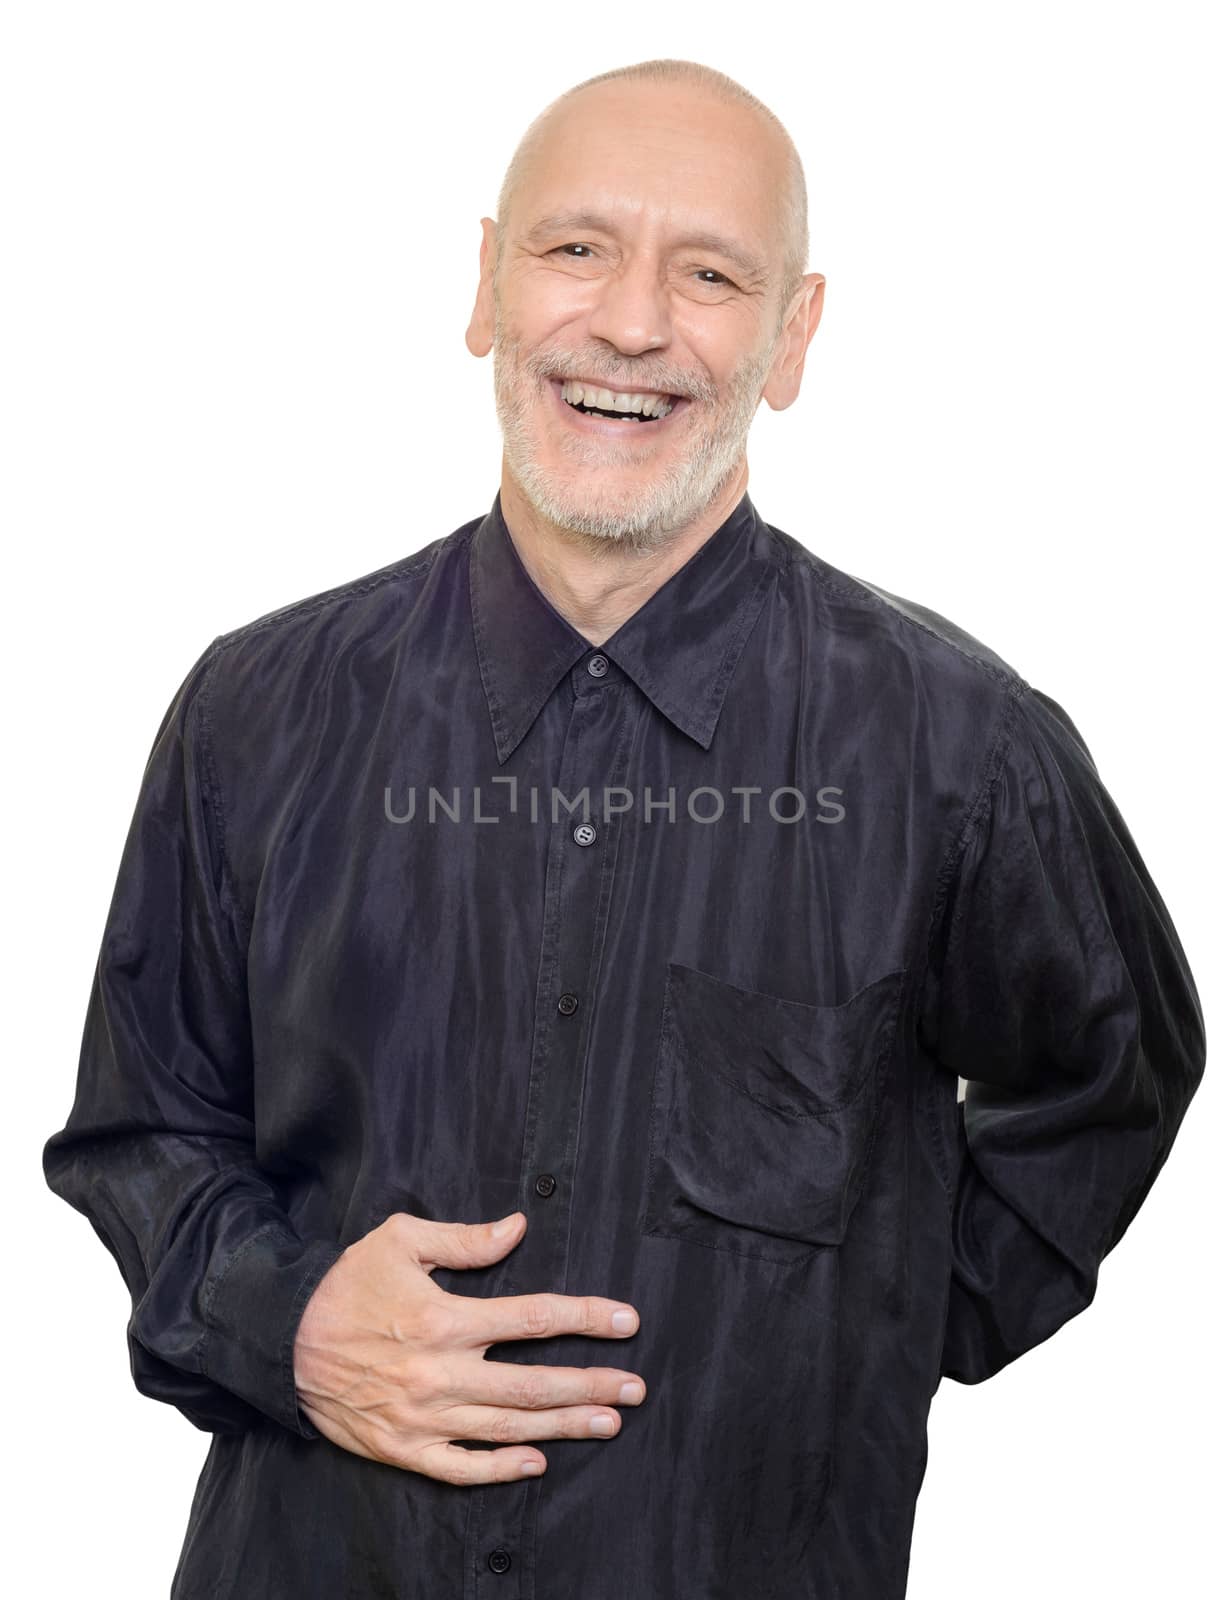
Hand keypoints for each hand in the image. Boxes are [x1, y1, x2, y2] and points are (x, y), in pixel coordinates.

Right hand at [292, 1209, 645, 1482]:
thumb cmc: (344, 1284)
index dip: (586, 1317)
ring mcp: (424, 1417)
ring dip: (564, 1426)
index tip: (627, 1320)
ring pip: (508, 1428)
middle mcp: (441, 1373)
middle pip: (533, 1383)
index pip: (533, 1318)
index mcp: (446, 1318)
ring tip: (609, 1421)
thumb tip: (518, 1227)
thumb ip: (465, 1239)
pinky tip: (537, 1464)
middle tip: (636, 1387)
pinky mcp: (403, 1448)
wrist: (282, 1340)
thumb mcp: (400, 1241)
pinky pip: (461, 1467)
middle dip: (591, 1383)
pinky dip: (501, 1470)